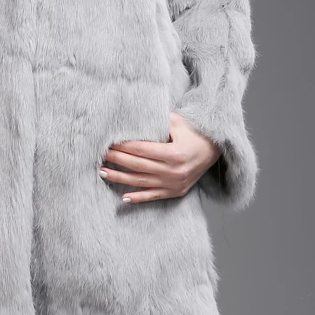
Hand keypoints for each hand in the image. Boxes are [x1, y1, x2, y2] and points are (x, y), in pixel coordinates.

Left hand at [99, 110, 221, 203]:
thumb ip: (157, 119)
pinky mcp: (176, 192)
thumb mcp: (178, 122)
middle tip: (100, 155)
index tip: (108, 142)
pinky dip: (138, 198)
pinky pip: (153, 196)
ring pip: (142, 182)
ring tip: (103, 172)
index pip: (141, 150)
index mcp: (175, 153)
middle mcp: (174, 171)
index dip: (123, 147)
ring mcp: (174, 184)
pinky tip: (123, 198)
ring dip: (120, 178)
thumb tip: (132, 116)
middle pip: (138, 165)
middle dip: (117, 160)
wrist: (214, 150)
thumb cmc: (194, 133)